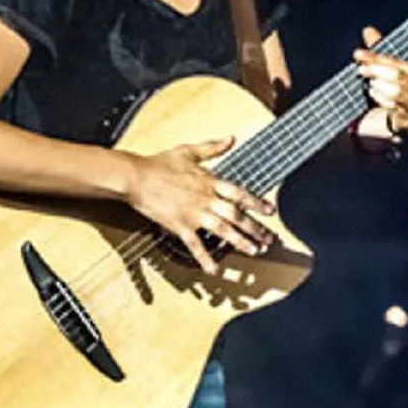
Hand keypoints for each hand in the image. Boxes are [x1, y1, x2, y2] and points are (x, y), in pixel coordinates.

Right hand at [123, 136, 275, 274]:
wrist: (136, 177)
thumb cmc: (160, 163)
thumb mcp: (189, 151)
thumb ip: (212, 147)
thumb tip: (231, 138)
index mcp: (210, 181)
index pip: (240, 194)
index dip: (257, 203)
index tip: (270, 212)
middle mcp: (206, 199)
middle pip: (236, 215)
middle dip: (254, 228)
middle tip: (267, 239)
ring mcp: (194, 214)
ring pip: (223, 230)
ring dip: (239, 241)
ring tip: (253, 251)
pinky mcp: (180, 226)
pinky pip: (195, 245)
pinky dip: (205, 258)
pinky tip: (214, 269)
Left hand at [353, 26, 407, 140]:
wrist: (390, 135)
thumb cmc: (390, 103)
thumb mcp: (385, 77)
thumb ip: (378, 55)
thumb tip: (369, 30)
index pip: (398, 62)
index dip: (376, 57)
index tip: (358, 54)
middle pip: (398, 75)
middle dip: (376, 70)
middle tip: (360, 69)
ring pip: (397, 92)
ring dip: (378, 88)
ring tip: (370, 88)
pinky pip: (394, 110)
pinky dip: (382, 104)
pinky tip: (374, 101)